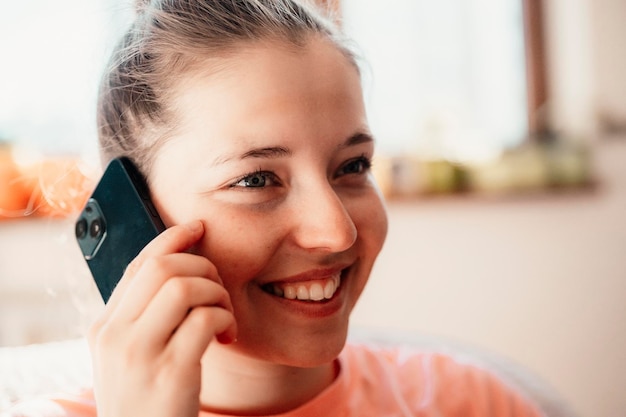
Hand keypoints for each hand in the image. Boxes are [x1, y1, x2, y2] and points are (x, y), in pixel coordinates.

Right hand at [87, 220, 236, 416]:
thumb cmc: (146, 401)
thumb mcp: (131, 357)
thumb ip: (144, 318)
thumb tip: (180, 269)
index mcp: (105, 327)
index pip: (138, 264)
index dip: (171, 238)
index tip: (198, 228)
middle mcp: (115, 336)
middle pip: (162, 268)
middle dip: (202, 267)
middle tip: (218, 292)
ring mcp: (140, 354)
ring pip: (184, 286)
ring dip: (217, 294)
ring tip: (224, 317)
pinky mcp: (170, 372)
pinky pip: (206, 319)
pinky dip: (226, 319)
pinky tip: (227, 337)